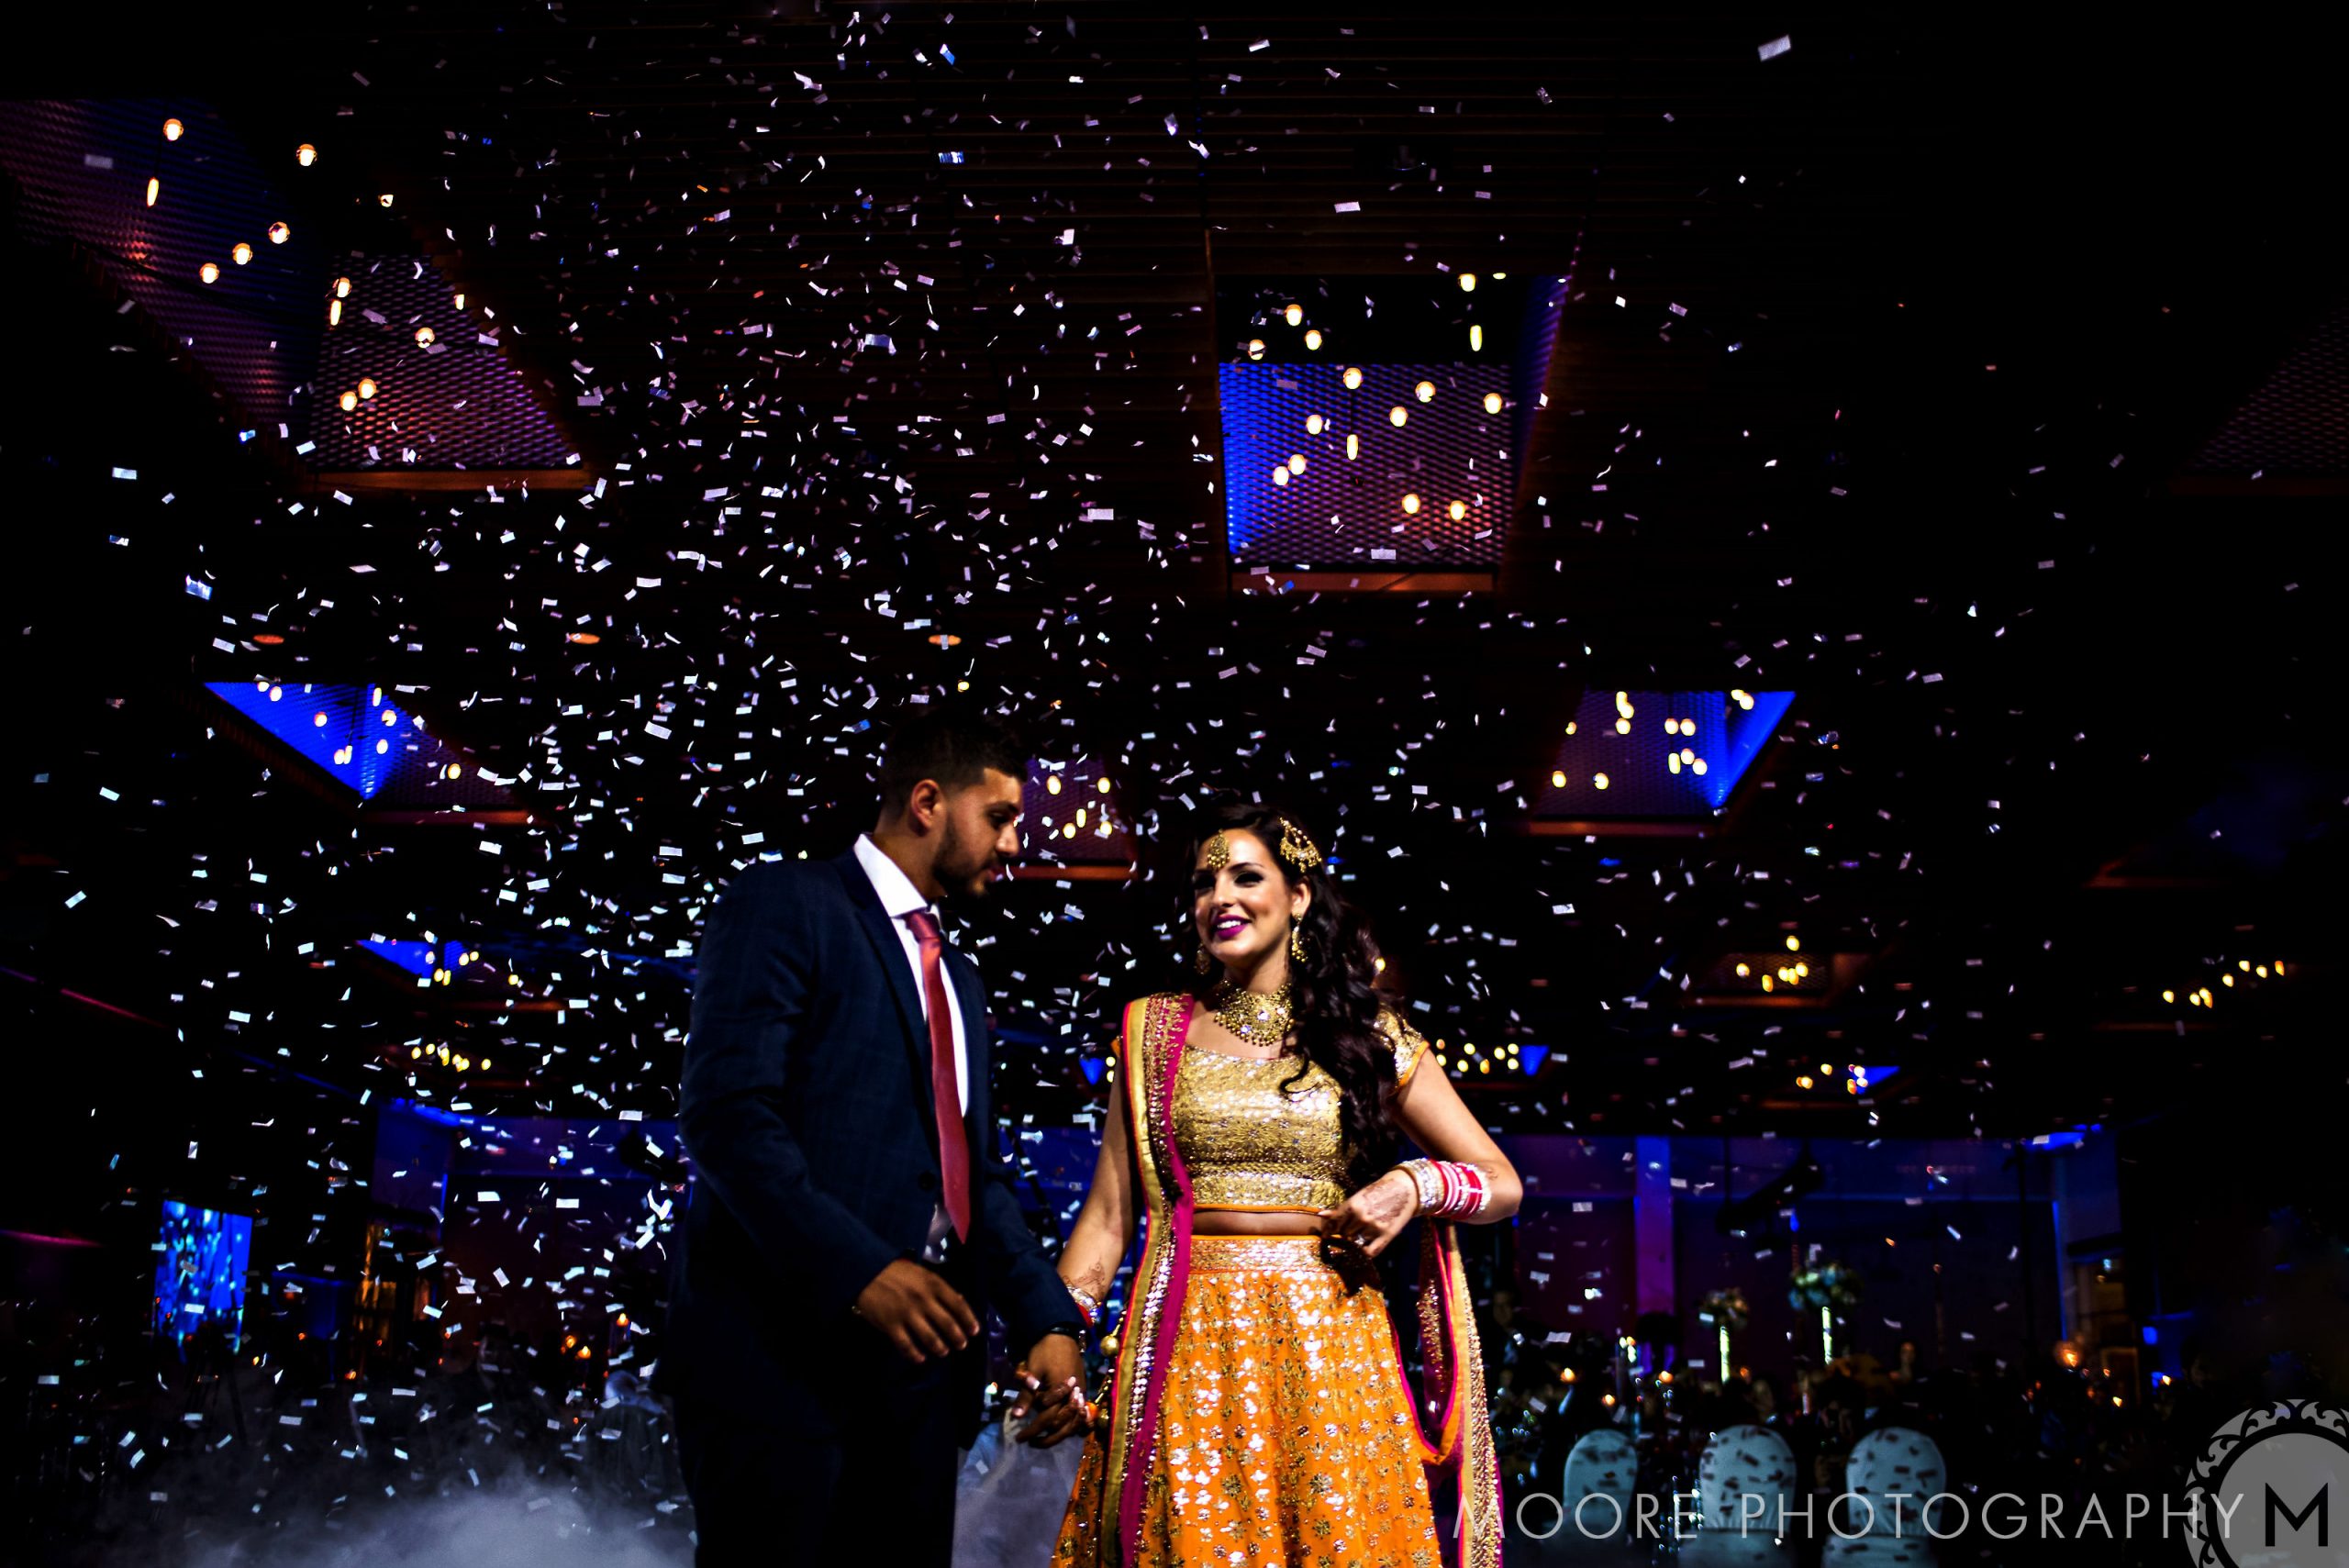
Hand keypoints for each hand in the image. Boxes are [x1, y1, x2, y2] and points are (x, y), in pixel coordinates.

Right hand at [850, 1259, 979, 1363]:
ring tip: (943, 1352)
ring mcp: (907, 1314)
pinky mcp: (891, 1325)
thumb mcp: (921, 1273)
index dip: (969, 1320)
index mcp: (933, 1284)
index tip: (975, 1331)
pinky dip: (915, 1355)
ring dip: (940, 1348)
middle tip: (961, 1345)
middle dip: (958, 1338)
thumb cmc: (896, 1272)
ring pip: (930, 1338)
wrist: (866, 1272)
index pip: (958, 1305)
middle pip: (947, 1324)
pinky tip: (920, 1359)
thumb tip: (960, 1301)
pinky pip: (907, 1346)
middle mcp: (923, 1300)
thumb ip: (938, 1287)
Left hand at [1010, 1333, 1088, 1447]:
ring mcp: (1081, 1394)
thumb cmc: (1045, 1351)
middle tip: (1030, 1441)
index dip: (1032, 1431)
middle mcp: (1074, 1396)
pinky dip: (1072, 1425)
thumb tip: (1016, 1417)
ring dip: (1058, 1435)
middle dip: (1045, 1438)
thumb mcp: (1032, 1372)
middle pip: (1062, 1426)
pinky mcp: (1084, 1391)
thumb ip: (1026, 1396)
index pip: (1046, 1420)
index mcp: (1060, 1392)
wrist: (1062, 1334)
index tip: (1019, 1438)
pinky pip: (1080, 1415)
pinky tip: (1061, 1430)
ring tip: (1043, 1440)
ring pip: (1074, 1424)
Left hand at [1315, 1168, 1418, 1259]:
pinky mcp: (1386, 1235)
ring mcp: (1373, 1227)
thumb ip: (1341, 1209)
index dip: (1328, 1230)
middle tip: (1351, 1228)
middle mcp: (1361, 1217)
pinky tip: (1366, 1244)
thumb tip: (1321, 1215)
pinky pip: (1369, 1251)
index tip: (1326, 1235)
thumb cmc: (1379, 1191)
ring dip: (1356, 1239)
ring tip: (1362, 1231)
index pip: (1334, 1222)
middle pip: (1343, 1233)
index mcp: (1353, 1204)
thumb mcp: (1359, 1197)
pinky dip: (1365, 1250)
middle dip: (1345, 1232)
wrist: (1405, 1189)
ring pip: (1355, 1241)